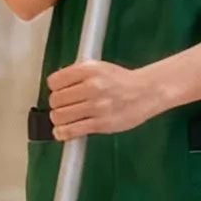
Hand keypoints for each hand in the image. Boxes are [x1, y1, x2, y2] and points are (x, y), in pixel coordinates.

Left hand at [49, 58, 163, 138]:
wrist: (146, 92)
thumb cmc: (121, 80)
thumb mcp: (98, 67)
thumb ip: (77, 74)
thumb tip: (55, 87)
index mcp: (89, 69)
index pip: (54, 81)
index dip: (55, 88)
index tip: (59, 92)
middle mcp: (92, 86)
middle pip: (55, 100)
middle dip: (56, 105)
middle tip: (63, 107)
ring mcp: (97, 106)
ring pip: (60, 116)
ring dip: (58, 119)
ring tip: (64, 119)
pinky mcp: (101, 124)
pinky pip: (72, 130)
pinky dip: (62, 133)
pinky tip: (62, 133)